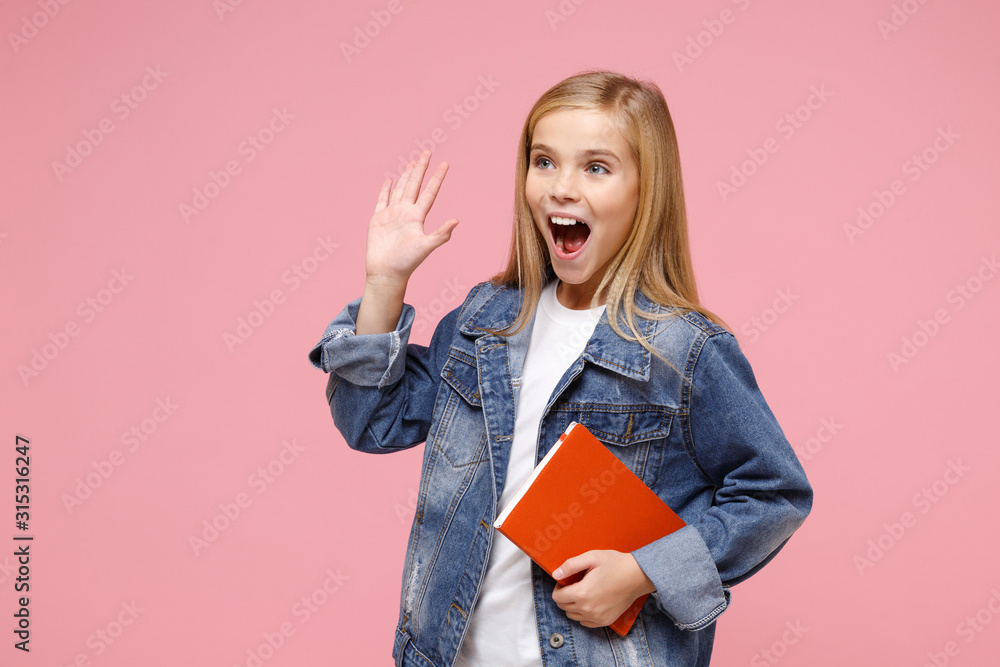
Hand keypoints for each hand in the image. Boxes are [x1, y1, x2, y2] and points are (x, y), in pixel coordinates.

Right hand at [365, 149, 458, 286]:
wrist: (386, 273)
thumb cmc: (406, 262)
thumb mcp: (425, 247)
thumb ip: (440, 234)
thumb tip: (456, 221)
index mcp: (417, 217)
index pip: (430, 192)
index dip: (437, 178)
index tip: (445, 163)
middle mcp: (406, 213)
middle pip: (414, 185)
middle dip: (421, 169)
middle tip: (428, 152)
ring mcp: (392, 215)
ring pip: (400, 190)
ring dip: (406, 176)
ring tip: (412, 163)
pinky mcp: (378, 219)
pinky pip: (381, 201)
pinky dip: (385, 190)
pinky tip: (389, 181)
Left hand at [550, 550, 655, 627]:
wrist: (637, 576)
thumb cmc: (616, 564)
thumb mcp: (591, 557)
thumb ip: (570, 565)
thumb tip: (555, 574)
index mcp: (582, 593)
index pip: (557, 597)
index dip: (558, 587)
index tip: (565, 581)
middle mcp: (588, 609)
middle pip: (563, 607)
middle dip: (564, 596)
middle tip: (574, 585)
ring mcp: (597, 617)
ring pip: (573, 616)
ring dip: (573, 605)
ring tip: (583, 592)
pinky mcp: (605, 621)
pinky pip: (585, 622)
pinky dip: (583, 614)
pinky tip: (590, 602)